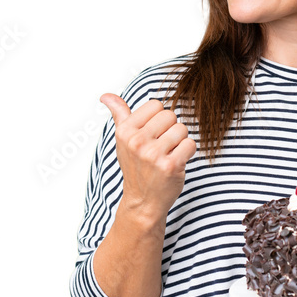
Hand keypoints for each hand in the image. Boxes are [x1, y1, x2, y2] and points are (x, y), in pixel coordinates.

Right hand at [99, 93, 196, 224]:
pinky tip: (176, 162)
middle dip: (170, 129)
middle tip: (162, 147)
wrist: (142, 201)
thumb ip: (119, 115)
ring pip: (182, 129)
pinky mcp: (170, 166)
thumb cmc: (135, 167)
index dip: (158, 119)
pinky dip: (188, 153)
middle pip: (170, 115)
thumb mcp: (123, 140)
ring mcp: (153, 154)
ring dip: (180, 141)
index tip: (152, 135)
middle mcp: (137, 141)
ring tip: (168, 154)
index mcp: (125, 131)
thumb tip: (106, 96)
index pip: (156, 105)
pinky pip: (190, 144)